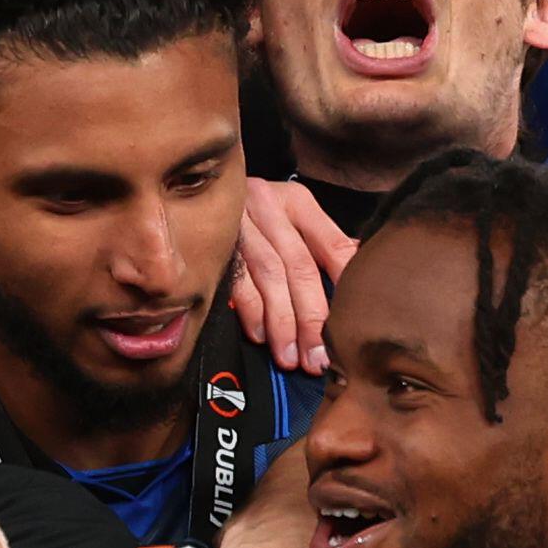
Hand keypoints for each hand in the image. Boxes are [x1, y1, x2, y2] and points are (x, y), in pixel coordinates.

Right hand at [231, 174, 357, 373]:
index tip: (354, 326)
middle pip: (299, 266)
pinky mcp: (212, 241)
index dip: (346, 288)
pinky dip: (249, 310)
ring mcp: (237, 222)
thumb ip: (324, 245)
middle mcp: (267, 206)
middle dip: (311, 317)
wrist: (187, 191)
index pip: (333, 246)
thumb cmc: (256, 216)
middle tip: (317, 357)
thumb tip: (361, 281)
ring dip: (281, 322)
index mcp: (296, 201)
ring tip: (290, 356)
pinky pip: (235, 279)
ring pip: (269, 275)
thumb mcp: (292, 218)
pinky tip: (260, 336)